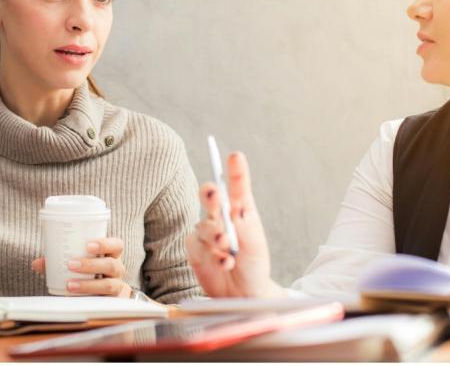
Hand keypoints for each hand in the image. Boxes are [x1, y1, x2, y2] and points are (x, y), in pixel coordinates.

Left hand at [31, 237, 130, 296]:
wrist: (100, 295)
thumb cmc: (88, 273)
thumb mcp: (76, 264)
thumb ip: (58, 262)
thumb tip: (37, 263)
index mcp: (111, 255)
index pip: (116, 245)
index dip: (105, 244)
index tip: (88, 245)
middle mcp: (117, 269)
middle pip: (111, 265)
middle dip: (91, 265)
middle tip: (71, 265)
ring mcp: (118, 286)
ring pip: (109, 285)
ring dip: (89, 285)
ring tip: (70, 284)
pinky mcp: (114, 302)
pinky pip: (108, 303)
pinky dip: (94, 300)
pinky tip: (80, 300)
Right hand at [186, 151, 285, 297]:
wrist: (243, 293)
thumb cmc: (253, 264)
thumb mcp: (254, 243)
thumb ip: (243, 225)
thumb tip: (232, 208)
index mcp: (241, 210)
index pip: (237, 187)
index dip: (236, 171)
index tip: (236, 157)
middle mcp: (221, 216)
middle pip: (210, 196)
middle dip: (210, 194)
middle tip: (214, 195)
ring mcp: (206, 232)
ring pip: (205, 225)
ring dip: (216, 236)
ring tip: (227, 248)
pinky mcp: (195, 248)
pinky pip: (199, 246)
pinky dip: (214, 255)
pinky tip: (225, 263)